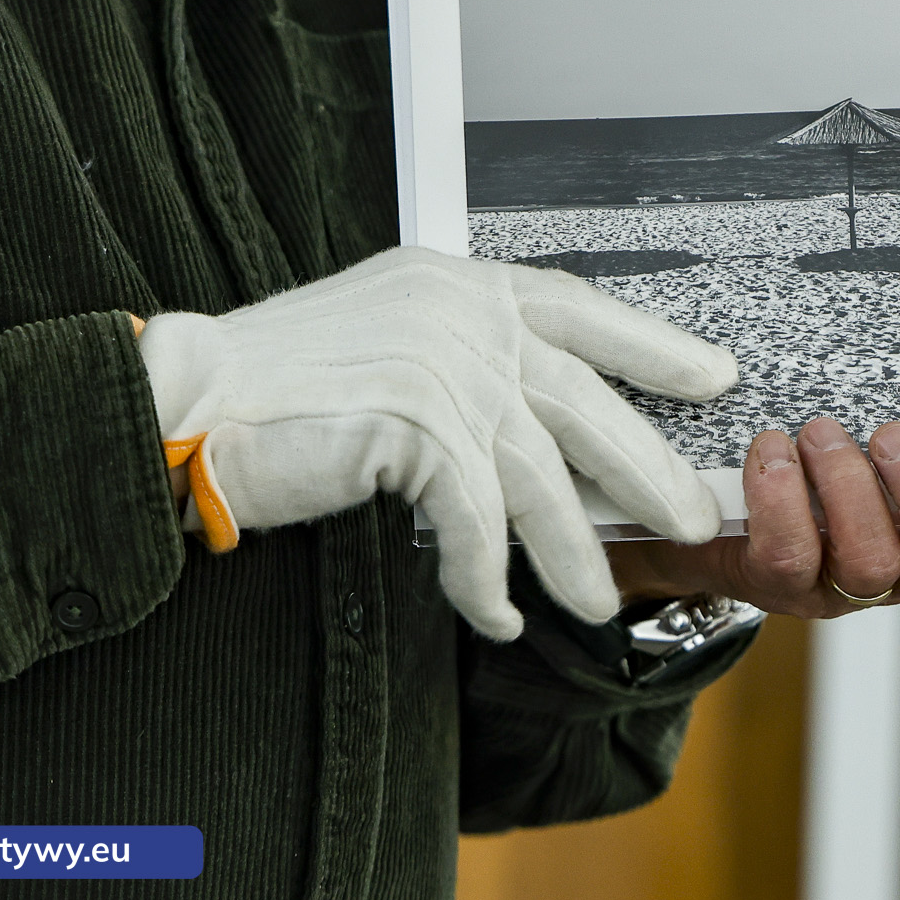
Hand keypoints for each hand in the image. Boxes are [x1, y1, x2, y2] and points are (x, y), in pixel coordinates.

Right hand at [138, 246, 736, 639]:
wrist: (186, 401)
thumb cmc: (277, 383)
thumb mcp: (389, 338)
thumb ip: (463, 357)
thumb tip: (543, 423)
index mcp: (458, 283)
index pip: (580, 306)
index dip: (653, 344)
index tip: (713, 374)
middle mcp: (460, 315)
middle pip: (583, 399)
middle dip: (644, 467)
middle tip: (691, 516)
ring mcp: (443, 367)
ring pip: (540, 474)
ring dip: (572, 552)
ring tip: (597, 604)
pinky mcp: (418, 428)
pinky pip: (478, 524)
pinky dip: (487, 581)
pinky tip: (497, 616)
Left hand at [607, 416, 899, 616]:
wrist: (702, 512)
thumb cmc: (805, 461)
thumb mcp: (865, 440)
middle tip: (892, 436)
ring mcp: (839, 587)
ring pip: (871, 561)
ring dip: (845, 484)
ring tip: (819, 432)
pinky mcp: (776, 585)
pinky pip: (790, 554)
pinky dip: (781, 493)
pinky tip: (771, 449)